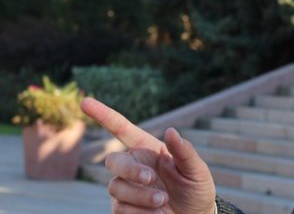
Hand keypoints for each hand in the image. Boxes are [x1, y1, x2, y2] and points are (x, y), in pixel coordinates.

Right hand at [81, 97, 215, 213]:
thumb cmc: (196, 189)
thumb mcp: (197, 170)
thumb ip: (184, 151)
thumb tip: (171, 130)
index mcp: (149, 149)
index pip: (122, 129)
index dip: (104, 115)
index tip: (85, 102)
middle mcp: (134, 166)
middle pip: (113, 160)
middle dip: (130, 170)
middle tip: (151, 178)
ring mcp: (126, 188)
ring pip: (116, 187)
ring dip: (141, 196)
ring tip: (164, 202)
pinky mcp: (122, 209)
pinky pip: (120, 209)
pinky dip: (141, 212)